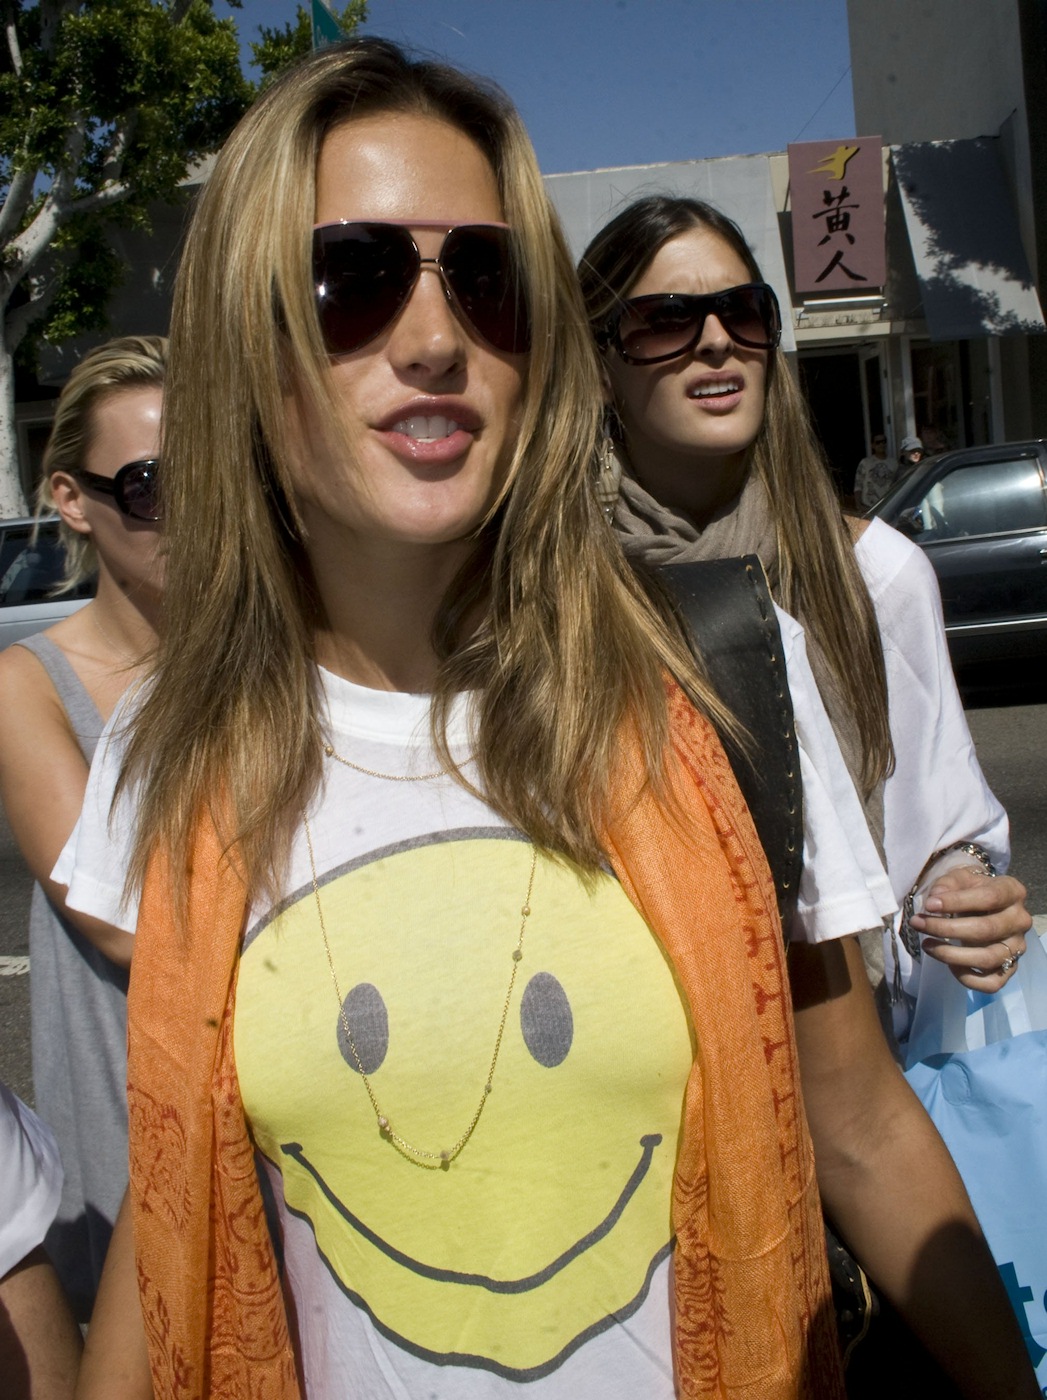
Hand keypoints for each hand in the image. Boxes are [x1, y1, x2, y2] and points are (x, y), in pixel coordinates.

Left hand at [911, 868, 1030, 990]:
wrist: (984, 903)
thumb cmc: (970, 889)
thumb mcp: (959, 878)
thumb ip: (947, 884)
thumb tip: (935, 898)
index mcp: (1012, 892)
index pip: (989, 898)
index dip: (957, 902)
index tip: (929, 905)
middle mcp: (1020, 920)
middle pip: (985, 930)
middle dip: (945, 929)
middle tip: (917, 923)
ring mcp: (1017, 947)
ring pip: (987, 958)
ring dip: (950, 955)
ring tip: (927, 945)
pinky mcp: (1010, 969)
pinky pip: (991, 983)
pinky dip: (967, 978)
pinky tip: (949, 965)